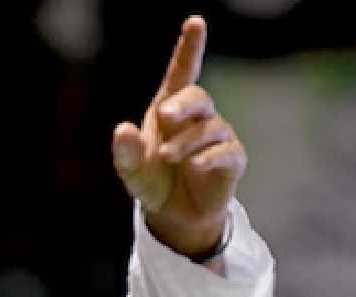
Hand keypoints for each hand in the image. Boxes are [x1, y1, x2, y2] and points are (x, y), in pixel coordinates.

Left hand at [111, 16, 245, 257]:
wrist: (175, 215)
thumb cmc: (154, 182)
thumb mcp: (132, 171)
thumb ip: (126, 153)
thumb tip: (122, 130)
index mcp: (170, 111)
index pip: (182, 74)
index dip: (189, 48)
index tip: (195, 23)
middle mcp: (196, 118)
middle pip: (198, 97)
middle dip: (182, 103)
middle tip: (164, 116)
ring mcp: (217, 136)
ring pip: (208, 128)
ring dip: (185, 142)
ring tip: (166, 157)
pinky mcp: (232, 159)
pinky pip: (226, 151)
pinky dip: (209, 157)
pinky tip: (196, 167)